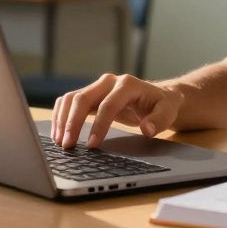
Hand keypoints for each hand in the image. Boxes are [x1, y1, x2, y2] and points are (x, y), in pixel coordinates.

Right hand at [52, 73, 183, 149]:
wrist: (157, 96)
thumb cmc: (162, 105)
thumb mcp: (168, 112)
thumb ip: (159, 120)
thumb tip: (147, 129)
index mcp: (127, 84)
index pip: (108, 104)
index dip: (99, 125)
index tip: (92, 145)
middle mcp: (109, 82)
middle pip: (83, 98)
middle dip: (72, 123)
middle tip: (68, 146)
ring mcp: (97, 86)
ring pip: (72, 99)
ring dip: (62, 119)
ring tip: (59, 142)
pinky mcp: (90, 94)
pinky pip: (69, 101)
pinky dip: (60, 116)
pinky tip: (58, 133)